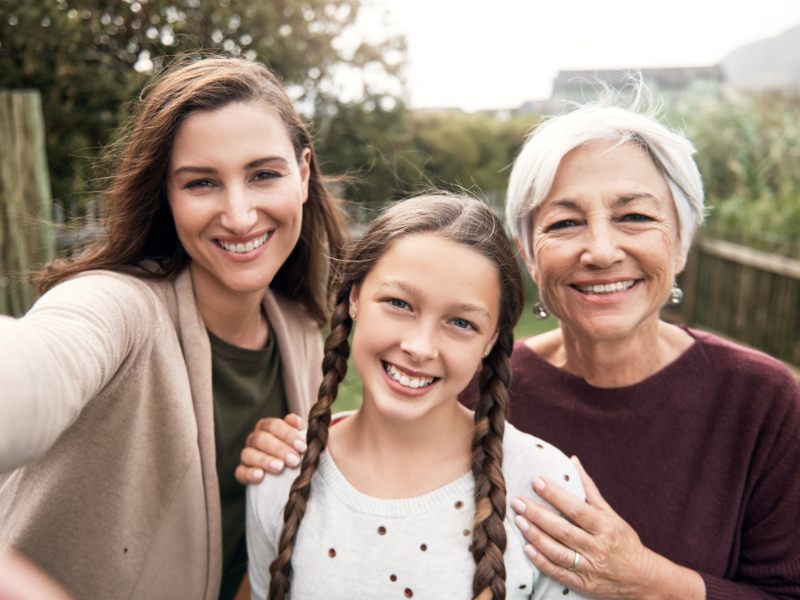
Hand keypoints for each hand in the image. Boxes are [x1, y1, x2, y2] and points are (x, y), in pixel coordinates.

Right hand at [235, 414, 306, 483]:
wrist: (286, 472)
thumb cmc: (294, 449)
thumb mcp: (298, 437)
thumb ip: (297, 426)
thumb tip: (291, 418)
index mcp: (267, 426)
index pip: (274, 425)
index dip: (288, 434)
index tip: (302, 446)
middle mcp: (254, 438)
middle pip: (261, 439)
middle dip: (280, 449)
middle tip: (294, 460)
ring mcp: (246, 455)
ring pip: (249, 454)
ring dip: (265, 461)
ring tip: (280, 467)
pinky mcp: (241, 472)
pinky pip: (241, 472)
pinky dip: (250, 474)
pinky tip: (260, 476)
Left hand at [511, 456, 703, 599]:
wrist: (642, 579)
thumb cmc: (622, 541)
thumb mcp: (611, 514)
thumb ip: (589, 489)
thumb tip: (573, 461)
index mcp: (605, 527)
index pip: (577, 509)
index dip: (556, 495)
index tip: (536, 481)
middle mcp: (597, 547)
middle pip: (564, 530)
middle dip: (538, 515)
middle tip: (517, 501)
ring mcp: (590, 567)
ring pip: (558, 552)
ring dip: (536, 536)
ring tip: (518, 521)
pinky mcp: (583, 584)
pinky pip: (559, 573)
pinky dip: (542, 562)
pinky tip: (527, 549)